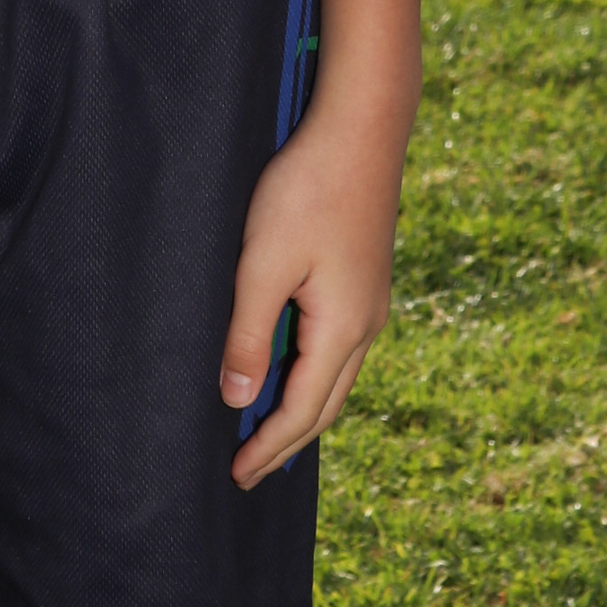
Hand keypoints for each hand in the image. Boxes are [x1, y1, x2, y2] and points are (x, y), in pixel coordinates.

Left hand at [217, 98, 406, 488]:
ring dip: (301, 408)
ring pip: (335, 377)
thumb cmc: (307, 190)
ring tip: (266, 429)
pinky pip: (338, 348)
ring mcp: (370, 302)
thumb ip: (249, 334)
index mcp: (342, 330)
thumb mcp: (265, 263)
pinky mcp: (365, 279)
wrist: (360, 130)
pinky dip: (312, 374)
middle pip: (325, 404)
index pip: (301, 411)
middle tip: (248, 469)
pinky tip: (291, 366)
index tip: (236, 475)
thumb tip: (238, 401)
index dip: (267, 447)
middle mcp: (366, 326)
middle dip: (286, 441)